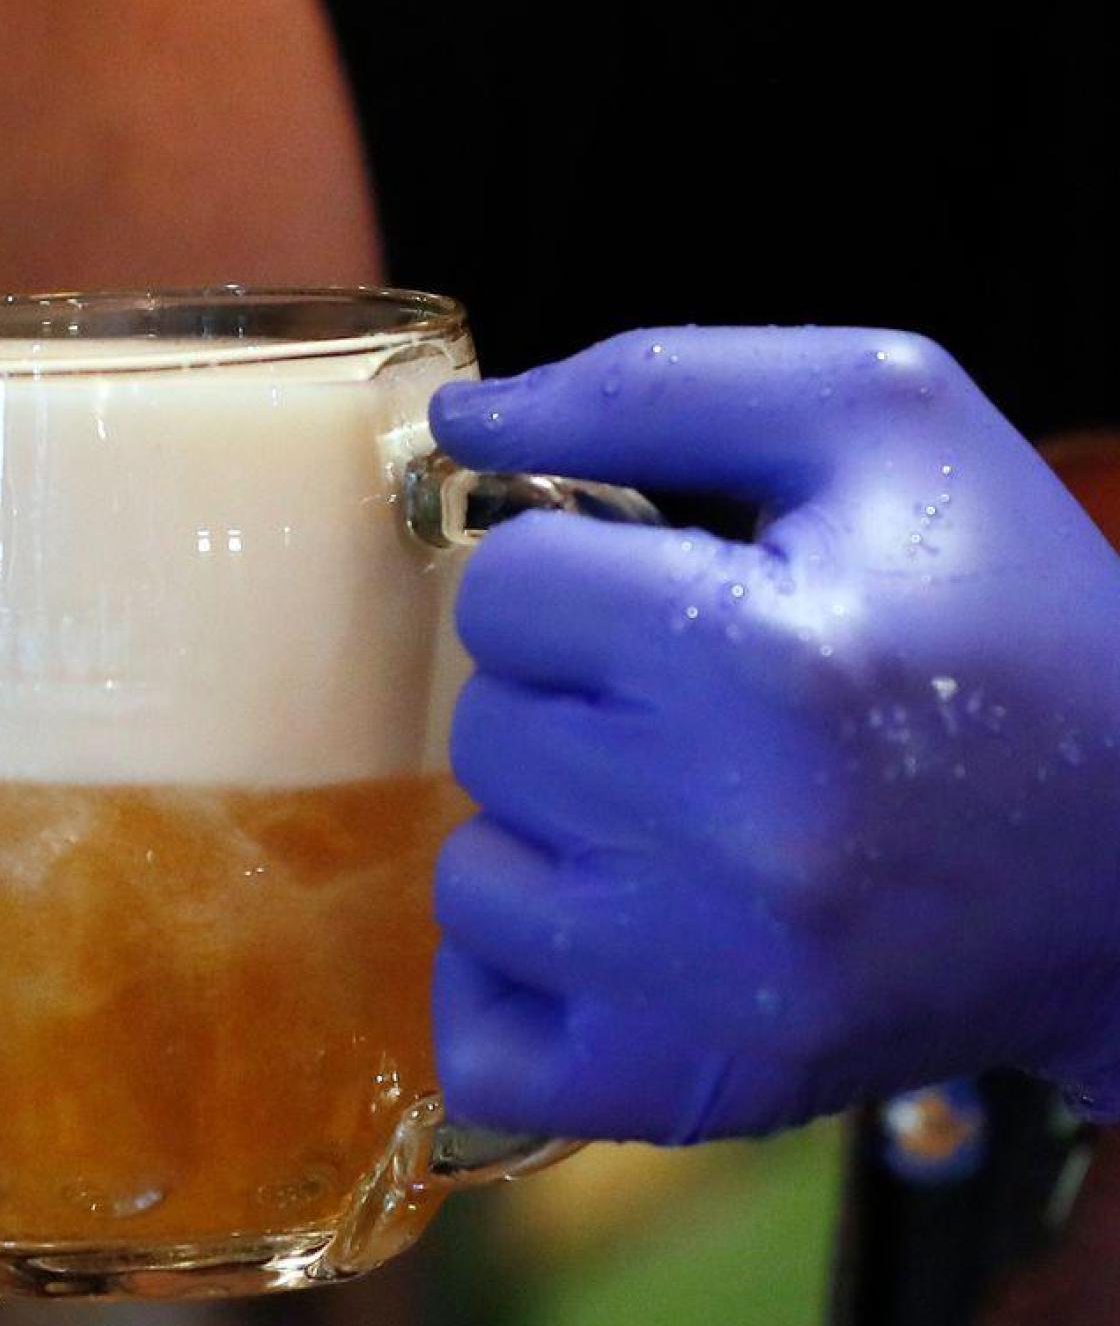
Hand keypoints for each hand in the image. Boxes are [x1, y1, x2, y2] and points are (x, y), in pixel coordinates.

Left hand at [428, 327, 1119, 1142]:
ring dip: (554, 833)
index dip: (579, 573)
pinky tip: (628, 924)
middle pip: (485, 728)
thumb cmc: (1013, 616)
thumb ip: (650, 385)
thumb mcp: (881, 422)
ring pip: (473, 873)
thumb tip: (459, 420)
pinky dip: (526, 977)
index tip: (671, 596)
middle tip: (700, 708)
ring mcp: (703, 985)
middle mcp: (727, 833)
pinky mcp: (694, 1086)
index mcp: (765, 652)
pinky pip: (481, 1035)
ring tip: (687, 814)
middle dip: (572, 698)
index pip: (507, 588)